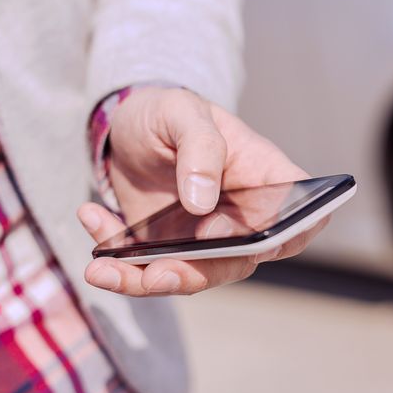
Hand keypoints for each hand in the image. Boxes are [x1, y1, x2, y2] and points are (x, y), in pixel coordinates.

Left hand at [76, 87, 328, 295]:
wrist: (126, 125)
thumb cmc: (169, 111)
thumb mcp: (182, 111)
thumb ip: (200, 147)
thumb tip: (203, 203)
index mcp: (264, 178)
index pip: (302, 216)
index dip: (289, 237)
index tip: (257, 243)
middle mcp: (242, 216)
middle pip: (240, 261)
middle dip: (196, 274)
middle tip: (154, 273)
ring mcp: (204, 239)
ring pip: (190, 277)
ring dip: (145, 281)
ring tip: (103, 268)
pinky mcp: (165, 250)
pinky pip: (146, 271)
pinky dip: (115, 262)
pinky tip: (91, 219)